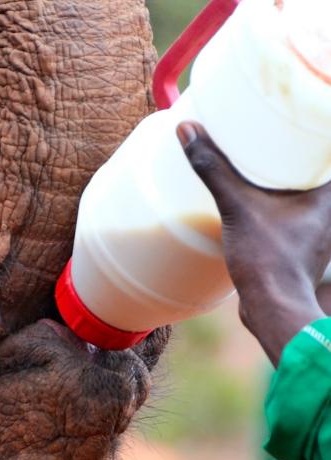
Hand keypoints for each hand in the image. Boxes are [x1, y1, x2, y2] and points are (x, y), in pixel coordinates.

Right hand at [178, 122, 330, 365]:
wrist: (275, 309)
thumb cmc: (269, 259)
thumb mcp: (238, 207)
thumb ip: (214, 169)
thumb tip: (188, 130)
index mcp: (329, 191)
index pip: (328, 147)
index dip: (318, 124)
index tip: (305, 105)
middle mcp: (330, 207)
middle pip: (319, 166)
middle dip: (302, 145)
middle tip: (276, 124)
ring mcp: (319, 226)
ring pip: (308, 188)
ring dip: (291, 172)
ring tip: (264, 153)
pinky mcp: (302, 242)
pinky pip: (295, 209)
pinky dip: (280, 197)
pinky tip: (259, 195)